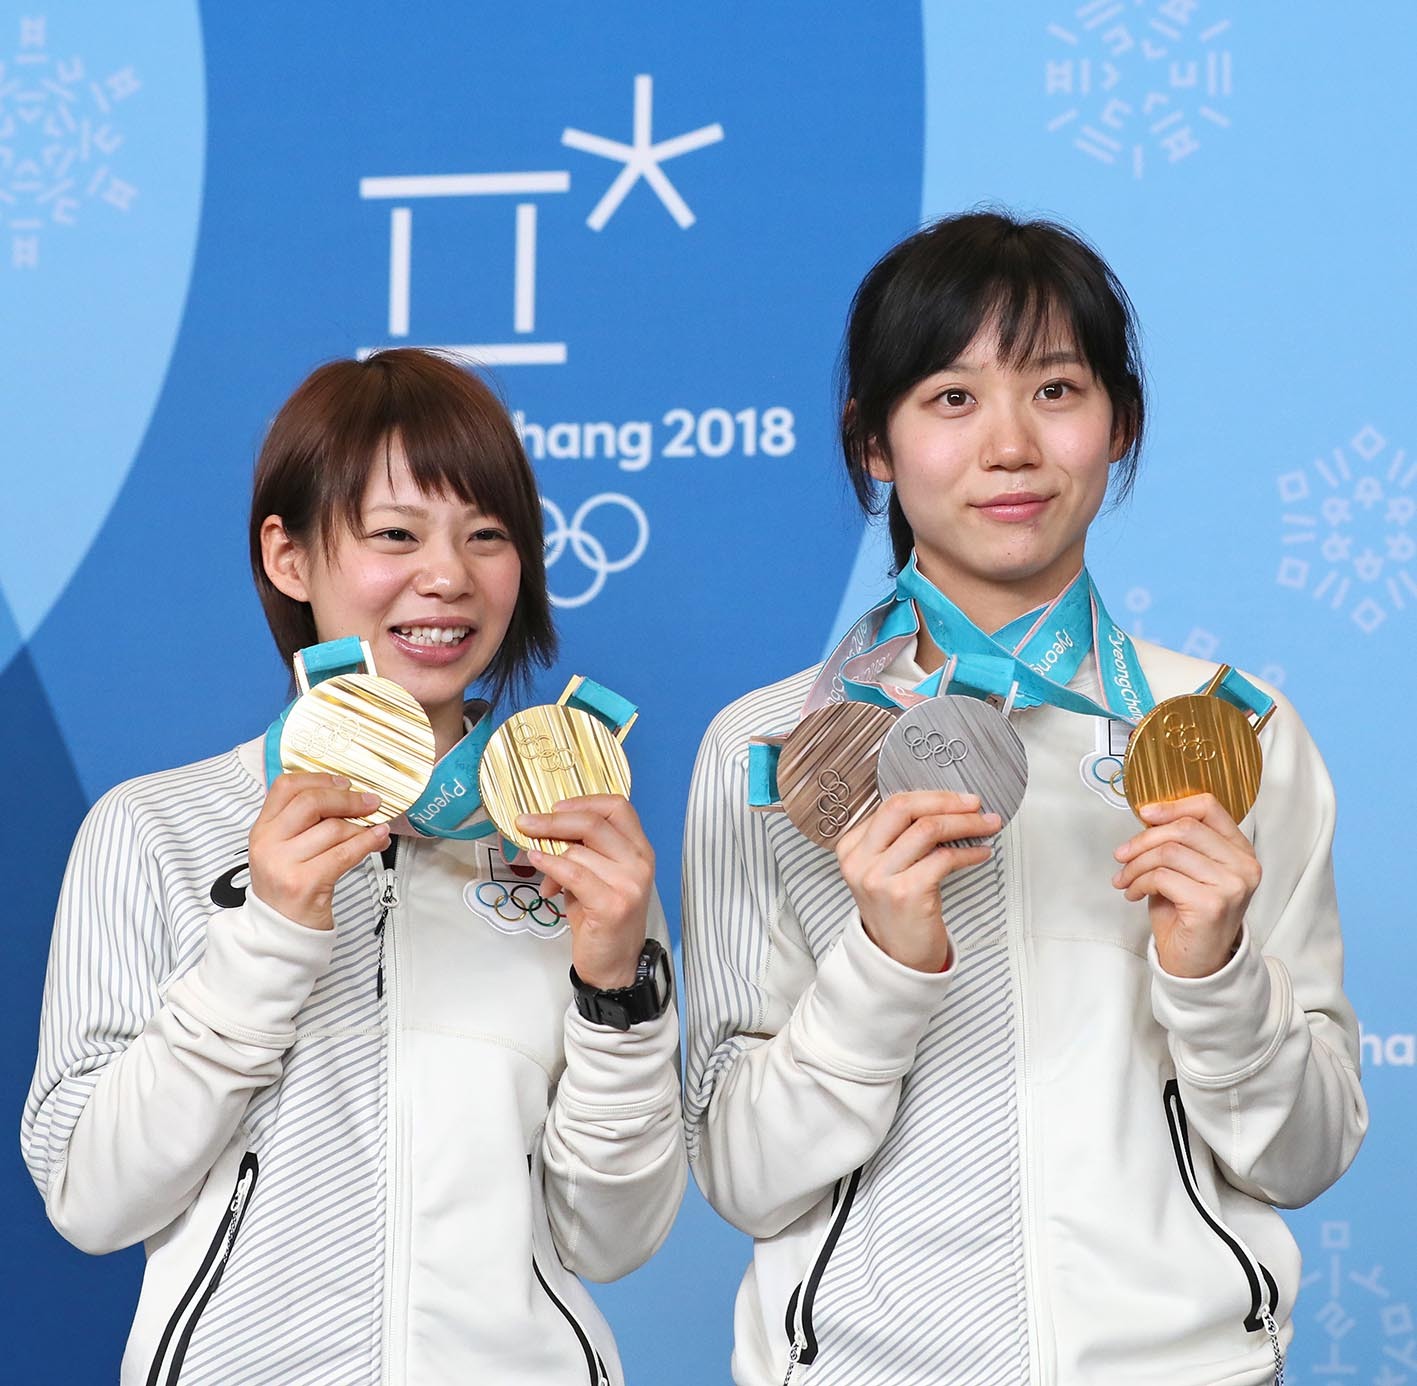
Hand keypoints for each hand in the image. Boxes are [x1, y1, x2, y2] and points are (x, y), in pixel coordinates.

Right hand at [248, 773, 389, 930]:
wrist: (281, 932)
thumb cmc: (290, 887)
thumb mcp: (284, 850)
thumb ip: (305, 823)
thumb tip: (348, 796)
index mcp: (261, 830)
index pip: (286, 787)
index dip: (319, 778)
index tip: (344, 782)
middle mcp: (268, 844)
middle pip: (311, 802)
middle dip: (347, 799)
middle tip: (370, 802)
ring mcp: (284, 864)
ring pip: (333, 828)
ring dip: (362, 827)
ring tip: (376, 830)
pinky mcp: (305, 883)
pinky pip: (344, 853)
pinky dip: (367, 842)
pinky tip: (379, 838)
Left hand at [519, 795, 653, 989]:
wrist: (614, 964)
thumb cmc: (602, 917)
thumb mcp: (596, 876)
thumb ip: (580, 851)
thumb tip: (541, 832)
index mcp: (639, 849)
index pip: (617, 806)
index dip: (583, 801)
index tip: (554, 807)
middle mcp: (640, 862)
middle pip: (593, 823)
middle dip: (552, 820)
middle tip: (525, 822)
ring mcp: (629, 885)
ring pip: (578, 851)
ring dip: (548, 853)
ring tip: (537, 865)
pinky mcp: (613, 906)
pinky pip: (574, 874)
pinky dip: (550, 865)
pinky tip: (537, 861)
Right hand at [835, 791, 1000, 972]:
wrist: (896, 960)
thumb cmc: (898, 913)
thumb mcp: (885, 871)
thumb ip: (900, 840)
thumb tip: (944, 808)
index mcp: (852, 848)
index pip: (891, 805)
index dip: (931, 797)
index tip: (958, 799)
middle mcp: (860, 860)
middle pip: (904, 808)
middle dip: (945, 801)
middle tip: (973, 804)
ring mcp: (880, 877)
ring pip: (927, 829)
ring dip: (966, 823)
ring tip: (987, 825)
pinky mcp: (905, 893)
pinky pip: (944, 858)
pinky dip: (969, 852)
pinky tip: (980, 853)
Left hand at [1112, 793, 1261, 977]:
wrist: (1196, 963)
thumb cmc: (1187, 915)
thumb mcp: (1185, 870)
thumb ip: (1178, 842)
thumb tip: (1149, 816)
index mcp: (1240, 851)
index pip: (1209, 808)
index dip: (1172, 805)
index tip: (1144, 814)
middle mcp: (1243, 866)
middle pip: (1184, 828)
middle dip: (1143, 839)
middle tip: (1121, 855)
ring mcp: (1232, 885)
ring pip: (1169, 852)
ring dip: (1136, 864)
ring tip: (1125, 879)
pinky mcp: (1212, 904)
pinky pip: (1162, 877)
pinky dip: (1139, 882)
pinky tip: (1133, 893)